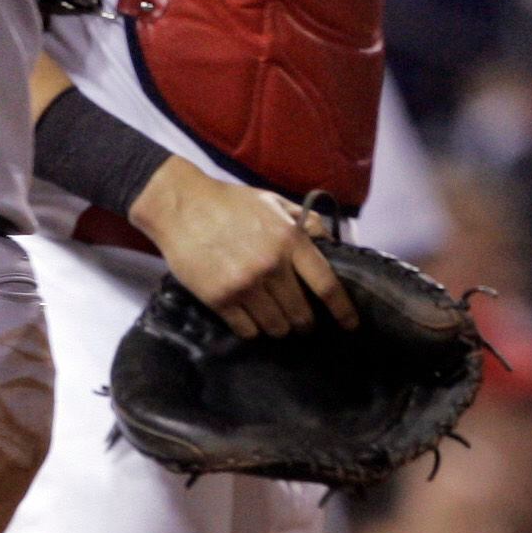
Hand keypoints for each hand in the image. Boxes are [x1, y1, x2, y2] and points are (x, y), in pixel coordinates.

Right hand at [132, 158, 357, 340]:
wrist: (181, 206)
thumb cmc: (229, 203)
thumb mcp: (274, 202)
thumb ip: (306, 223)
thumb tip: (332, 246)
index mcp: (290, 240)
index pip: (327, 285)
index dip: (342, 310)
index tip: (350, 325)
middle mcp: (271, 265)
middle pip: (301, 313)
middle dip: (305, 323)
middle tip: (301, 323)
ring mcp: (245, 284)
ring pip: (276, 327)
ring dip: (278, 328)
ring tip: (273, 320)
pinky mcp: (220, 299)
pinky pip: (247, 330)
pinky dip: (252, 329)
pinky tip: (249, 318)